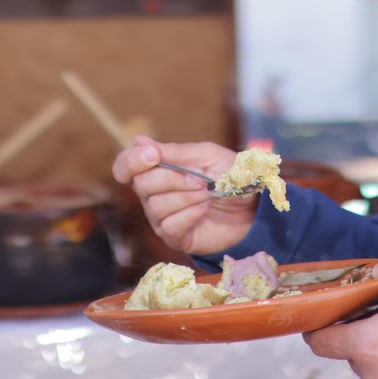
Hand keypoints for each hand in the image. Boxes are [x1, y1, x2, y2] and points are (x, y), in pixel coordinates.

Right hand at [112, 136, 259, 256]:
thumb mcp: (206, 155)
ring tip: (208, 193)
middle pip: (142, 185)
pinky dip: (190, 214)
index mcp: (156, 169)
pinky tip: (205, 209)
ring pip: (156, 206)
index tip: (153, 156)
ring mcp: (161, 217)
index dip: (132, 161)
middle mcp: (152, 193)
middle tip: (200, 179)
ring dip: (187, 197)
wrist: (252, 206)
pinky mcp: (174, 237)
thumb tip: (138, 141)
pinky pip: (170, 226)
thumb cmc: (228, 176)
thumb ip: (174, 152)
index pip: (125, 166)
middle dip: (173, 179)